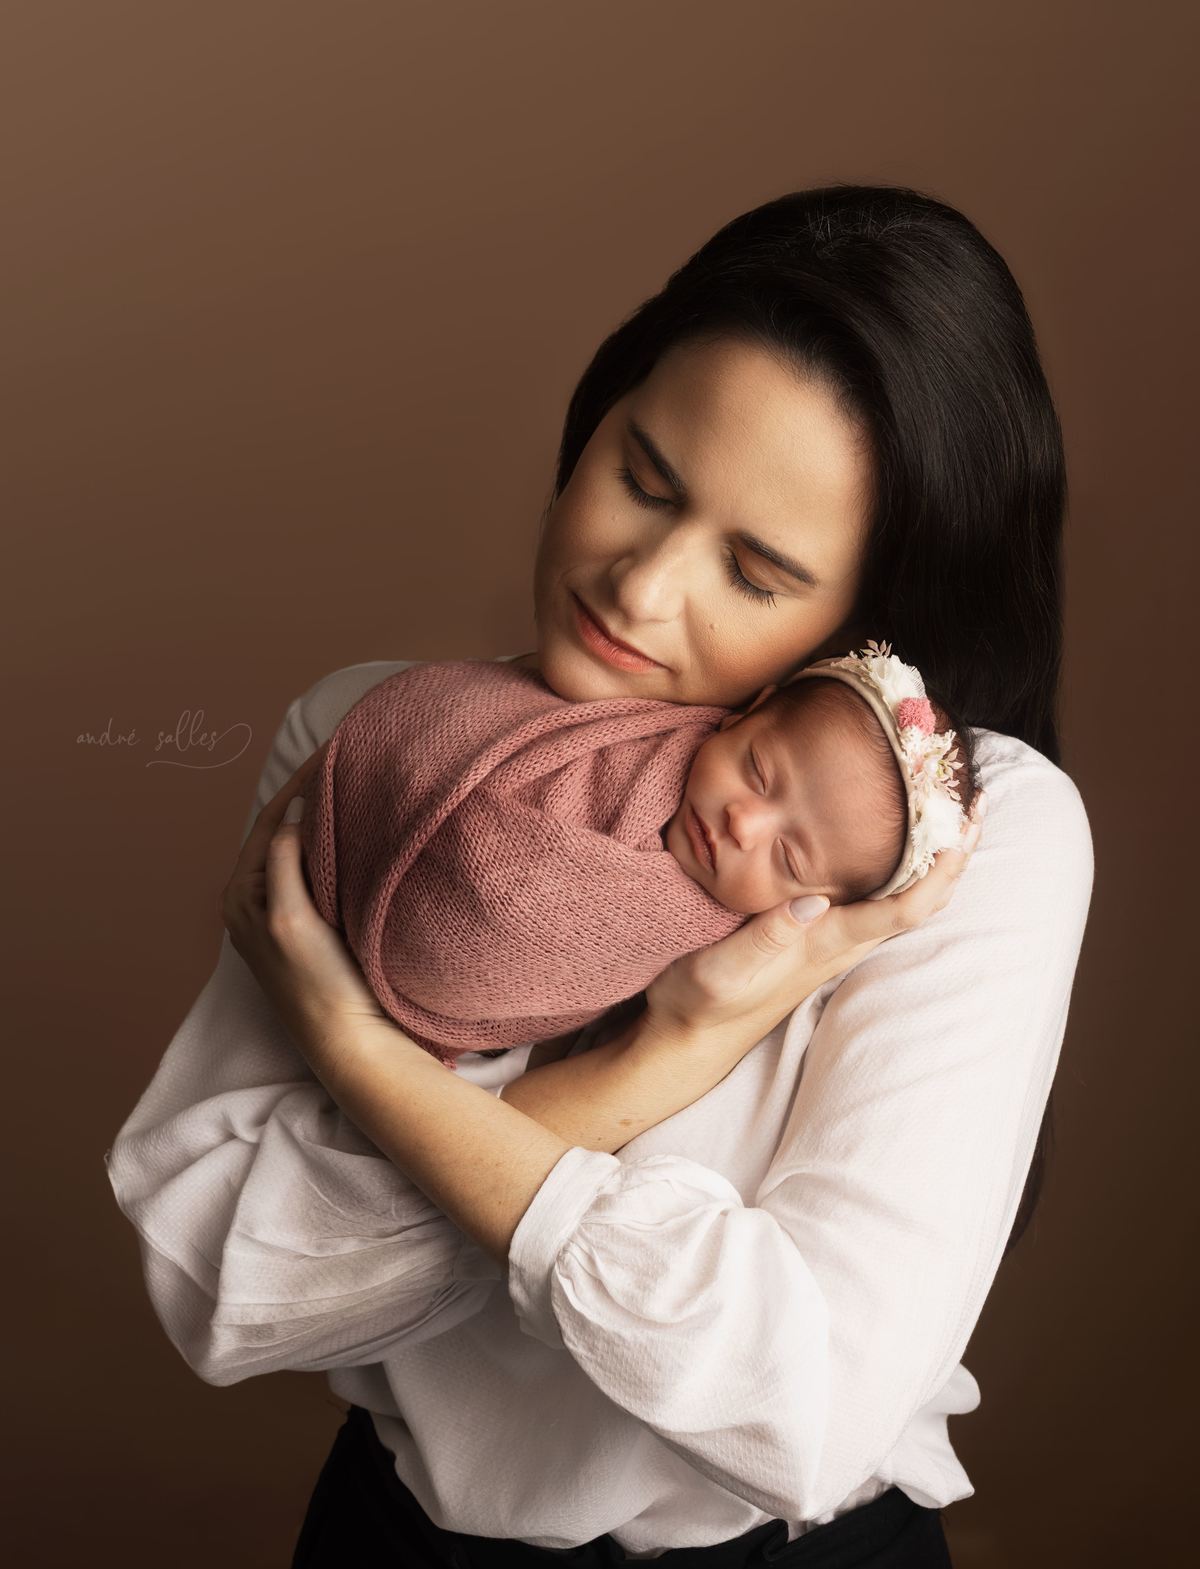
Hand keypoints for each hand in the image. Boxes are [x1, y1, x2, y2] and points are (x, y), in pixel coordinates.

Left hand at [218, 742, 393, 1070]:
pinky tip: (356, 835)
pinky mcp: (308, 926)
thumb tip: (293, 809)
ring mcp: (281, 914)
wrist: (347, 1039)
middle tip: (345, 761)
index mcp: (240, 896)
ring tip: (352, 787)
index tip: (332, 752)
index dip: (298, 784)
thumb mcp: (289, 917)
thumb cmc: (315, 983)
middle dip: (309, 796)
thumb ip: (284, 861)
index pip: (268, 822)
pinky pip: (315, 871)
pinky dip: (332, 846)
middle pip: (281, 831)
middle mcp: (254, 901)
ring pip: (299, 850)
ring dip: (322, 819)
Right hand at [641, 792, 988, 1066]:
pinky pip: (872, 900)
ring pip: (900, 898)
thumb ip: (769, 934)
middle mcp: (839, 943)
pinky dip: (894, 867)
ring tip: (942, 810)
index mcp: (825, 943)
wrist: (688, 1037)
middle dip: (952, 855)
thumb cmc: (703, 1001)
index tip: (963, 829)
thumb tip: (816, 899)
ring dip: (930, 858)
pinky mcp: (814, 938)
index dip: (941, 871)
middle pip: (918, 900)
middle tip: (974, 801)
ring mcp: (830, 943)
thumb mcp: (725, 967)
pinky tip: (888, 844)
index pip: (903, 908)